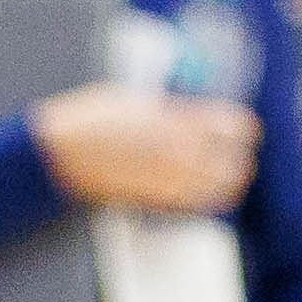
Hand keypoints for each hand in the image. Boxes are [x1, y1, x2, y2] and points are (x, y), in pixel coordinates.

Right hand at [27, 83, 262, 213]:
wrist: (60, 155)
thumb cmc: (89, 119)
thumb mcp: (133, 99)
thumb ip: (168, 108)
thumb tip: (191, 111)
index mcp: (176, 121)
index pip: (236, 126)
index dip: (241, 126)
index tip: (237, 126)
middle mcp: (181, 153)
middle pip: (236, 163)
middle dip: (238, 157)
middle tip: (232, 152)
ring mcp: (172, 180)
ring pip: (223, 188)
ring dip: (226, 180)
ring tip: (220, 173)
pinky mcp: (159, 200)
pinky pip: (199, 202)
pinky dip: (205, 195)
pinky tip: (194, 185)